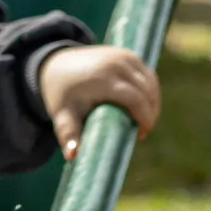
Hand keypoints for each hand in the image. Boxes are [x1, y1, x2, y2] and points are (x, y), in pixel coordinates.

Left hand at [37, 44, 160, 156]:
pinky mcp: (128, 54)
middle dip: (151, 113)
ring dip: (154, 102)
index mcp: (102, 78)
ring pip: (151, 82)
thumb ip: (68, 135)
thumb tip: (72, 156)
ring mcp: (123, 56)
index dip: (144, 118)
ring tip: (145, 120)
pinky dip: (151, 90)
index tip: (140, 135)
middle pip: (147, 91)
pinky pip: (148, 73)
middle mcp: (116, 63)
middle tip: (143, 131)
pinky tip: (147, 105)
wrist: (56, 64)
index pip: (135, 99)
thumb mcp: (63, 115)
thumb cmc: (62, 95)